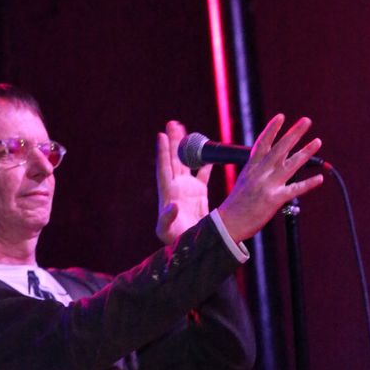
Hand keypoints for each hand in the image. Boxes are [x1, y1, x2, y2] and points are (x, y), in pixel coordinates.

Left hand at [156, 121, 212, 244]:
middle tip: (172, 123)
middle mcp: (176, 188)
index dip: (163, 152)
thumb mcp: (166, 232)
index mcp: (168, 194)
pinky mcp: (199, 194)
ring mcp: (187, 190)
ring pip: (186, 163)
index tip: (161, 135)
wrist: (190, 247)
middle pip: (174, 160)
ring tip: (184, 128)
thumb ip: (167, 219)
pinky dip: (205, 163)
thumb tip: (173, 206)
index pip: (164, 168)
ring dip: (186, 147)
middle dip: (173, 142)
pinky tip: (208, 152)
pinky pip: (202, 174)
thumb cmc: (174, 241)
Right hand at [218, 114, 323, 241]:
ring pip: (290, 165)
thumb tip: (271, 164)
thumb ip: (257, 172)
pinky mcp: (274, 200)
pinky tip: (319, 178)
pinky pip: (294, 190)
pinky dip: (307, 184)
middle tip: (306, 121)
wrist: (227, 224)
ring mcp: (267, 185)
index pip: (262, 144)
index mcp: (251, 168)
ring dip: (305, 152)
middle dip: (294, 133)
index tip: (281, 117)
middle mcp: (260, 174)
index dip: (272, 130)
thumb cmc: (235, 206)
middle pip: (279, 149)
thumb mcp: (243, 183)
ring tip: (317, 142)